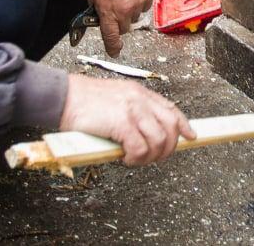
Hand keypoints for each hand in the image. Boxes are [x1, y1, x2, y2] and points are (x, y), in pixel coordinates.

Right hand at [59, 74, 194, 164]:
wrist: (64, 97)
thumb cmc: (84, 102)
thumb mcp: (117, 99)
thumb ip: (133, 111)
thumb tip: (144, 134)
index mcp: (140, 93)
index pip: (171, 109)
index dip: (183, 125)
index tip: (190, 136)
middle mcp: (140, 100)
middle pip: (171, 126)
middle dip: (168, 147)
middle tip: (155, 158)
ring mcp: (133, 110)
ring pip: (159, 140)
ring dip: (150, 156)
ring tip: (136, 159)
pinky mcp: (122, 123)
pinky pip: (140, 148)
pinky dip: (136, 158)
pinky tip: (126, 159)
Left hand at [80, 0, 153, 56]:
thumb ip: (93, 2)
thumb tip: (97, 11)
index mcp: (107, 10)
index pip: (111, 37)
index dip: (112, 47)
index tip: (114, 51)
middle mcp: (125, 9)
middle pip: (124, 28)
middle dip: (118, 23)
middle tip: (112, 9)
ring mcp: (139, 1)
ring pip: (135, 17)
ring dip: (129, 11)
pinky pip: (144, 5)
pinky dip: (139, 1)